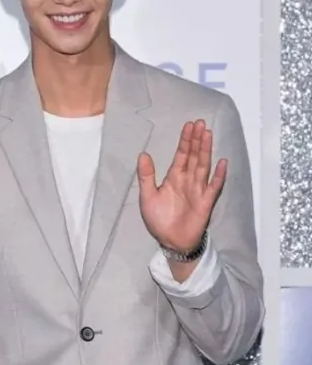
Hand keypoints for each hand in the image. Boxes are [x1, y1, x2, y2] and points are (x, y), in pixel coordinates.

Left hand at [138, 120, 226, 254]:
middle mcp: (188, 180)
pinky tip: (222, 162)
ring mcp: (198, 190)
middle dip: (196, 140)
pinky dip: (219, 175)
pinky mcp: (206, 202)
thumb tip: (143, 154)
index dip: (185, 141)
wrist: (171, 241)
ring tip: (208, 134)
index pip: (181, 155)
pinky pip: (214, 186)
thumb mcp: (147, 196)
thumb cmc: (159, 220)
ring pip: (203, 166)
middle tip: (200, 123)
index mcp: (174, 178)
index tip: (189, 126)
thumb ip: (146, 176)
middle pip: (193, 156)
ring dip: (206, 150)